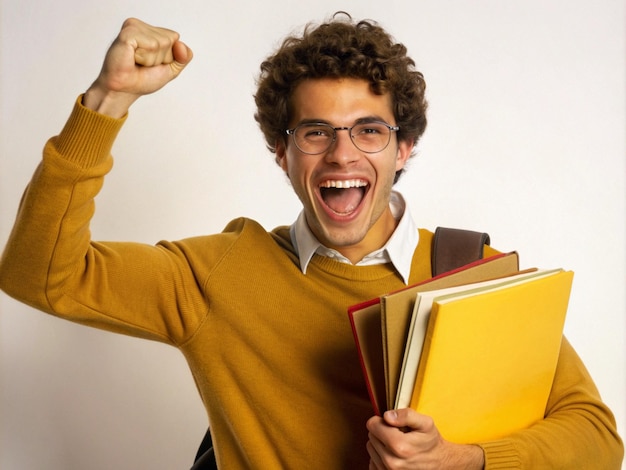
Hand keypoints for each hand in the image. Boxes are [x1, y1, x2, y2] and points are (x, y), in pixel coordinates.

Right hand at [83, 18, 192, 116]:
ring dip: (151, 59)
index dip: (168, 56)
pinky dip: (145, 58)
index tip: (151, 63)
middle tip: (142, 64)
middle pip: (170, 40)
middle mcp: (141, 26)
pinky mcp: (127, 33)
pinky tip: (132, 59)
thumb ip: (184, 57)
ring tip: (136, 62)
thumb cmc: (143, 79)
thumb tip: (181, 45)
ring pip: (161, 43)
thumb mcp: (171, 69)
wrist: (124, 90)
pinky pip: (151, 45)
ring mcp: (133, 27)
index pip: (175, 39)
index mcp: (150, 30)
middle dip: (160, 58)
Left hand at [366, 409, 484, 469]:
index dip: (382, 421)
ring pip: (371, 447)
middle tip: (399, 435)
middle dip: (382, 432)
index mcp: (399, 446)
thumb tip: (387, 416)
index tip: (393, 424)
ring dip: (381, 444)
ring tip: (398, 445)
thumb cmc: (431, 442)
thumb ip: (406, 415)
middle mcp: (391, 462)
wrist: (439, 463)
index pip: (372, 425)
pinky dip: (380, 456)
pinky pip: (372, 460)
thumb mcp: (425, 423)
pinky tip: (393, 455)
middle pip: (371, 436)